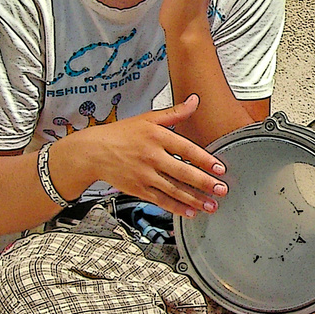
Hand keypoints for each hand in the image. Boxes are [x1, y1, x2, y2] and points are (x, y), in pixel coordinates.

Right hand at [74, 94, 227, 218]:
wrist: (92, 152)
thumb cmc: (121, 134)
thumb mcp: (147, 118)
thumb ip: (174, 113)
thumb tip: (194, 101)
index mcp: (156, 136)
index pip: (186, 149)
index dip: (205, 160)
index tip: (219, 168)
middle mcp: (151, 156)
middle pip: (183, 172)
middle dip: (205, 183)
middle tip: (221, 190)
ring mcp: (144, 174)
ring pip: (174, 190)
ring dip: (195, 199)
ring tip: (211, 205)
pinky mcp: (137, 189)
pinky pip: (160, 200)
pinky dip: (176, 208)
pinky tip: (190, 212)